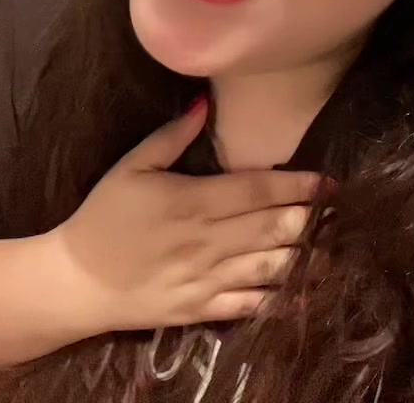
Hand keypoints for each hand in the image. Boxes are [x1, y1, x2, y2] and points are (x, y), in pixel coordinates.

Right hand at [49, 100, 319, 333]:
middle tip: (336, 209)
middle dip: (308, 218)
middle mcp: (207, 241)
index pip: (257, 191)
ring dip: (303, 253)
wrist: (77, 281)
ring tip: (328, 243)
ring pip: (268, 267)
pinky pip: (249, 305)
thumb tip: (205, 103)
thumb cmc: (104, 217)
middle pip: (272, 228)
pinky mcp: (202, 309)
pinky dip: (279, 297)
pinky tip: (302, 288)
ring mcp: (207, 279)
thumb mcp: (131, 166)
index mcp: (193, 201)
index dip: (296, 186)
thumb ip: (171, 135)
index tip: (326, 182)